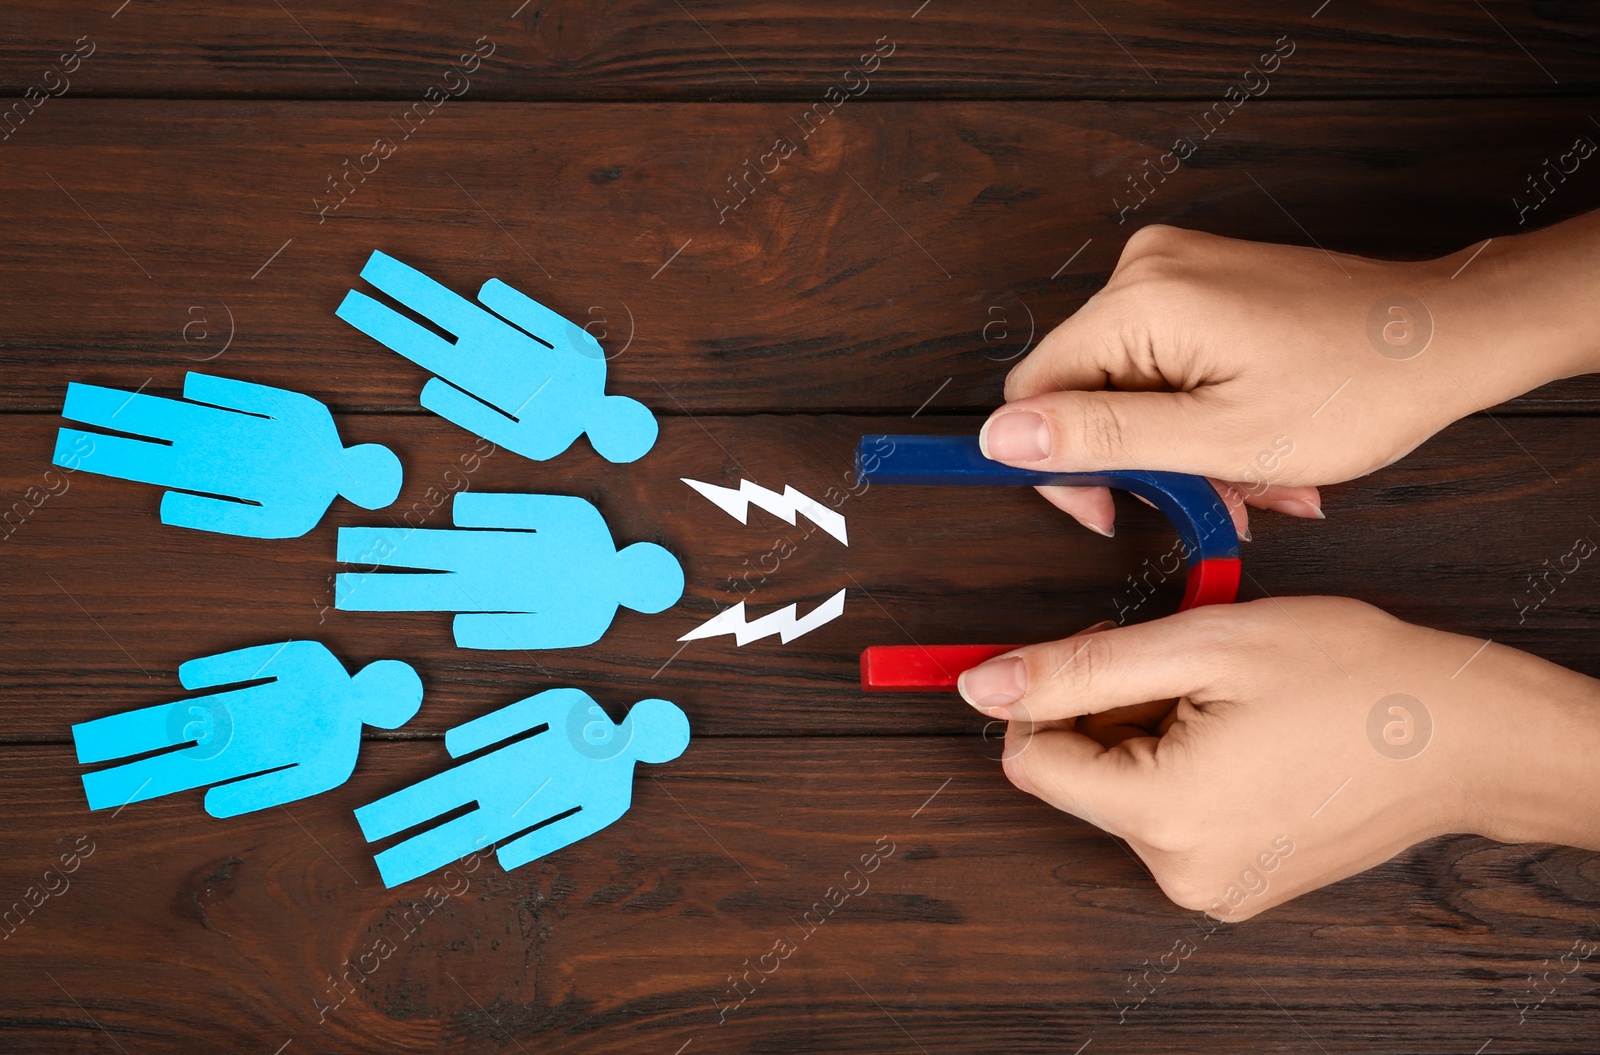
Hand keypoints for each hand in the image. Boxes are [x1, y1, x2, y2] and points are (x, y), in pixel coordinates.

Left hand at [956, 598, 1599, 918]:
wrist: (1468, 736)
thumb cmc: (1355, 678)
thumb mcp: (1203, 644)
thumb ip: (1080, 668)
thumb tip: (979, 684)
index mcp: (1165, 816)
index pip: (1032, 760)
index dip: (1049, 695)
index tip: (1102, 651)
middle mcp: (1181, 872)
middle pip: (1079, 777)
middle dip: (1109, 709)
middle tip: (1184, 667)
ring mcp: (1212, 887)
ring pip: (1123, 791)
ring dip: (1150, 733)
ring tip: (1228, 703)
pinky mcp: (1236, 885)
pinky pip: (1169, 815)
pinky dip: (1183, 766)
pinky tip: (1245, 737)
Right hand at [988, 216, 1599, 537]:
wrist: (1448, 336)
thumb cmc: (1356, 388)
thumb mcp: (1216, 439)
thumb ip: (1098, 437)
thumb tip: (999, 439)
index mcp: (1140, 300)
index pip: (1033, 391)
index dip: (1059, 465)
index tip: (1114, 512)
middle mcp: (1146, 269)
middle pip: (1085, 390)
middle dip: (1142, 463)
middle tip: (1207, 505)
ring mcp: (1177, 271)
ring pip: (1131, 387)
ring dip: (1182, 450)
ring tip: (1252, 486)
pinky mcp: (1204, 284)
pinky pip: (1167, 365)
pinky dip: (1202, 417)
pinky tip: (1255, 451)